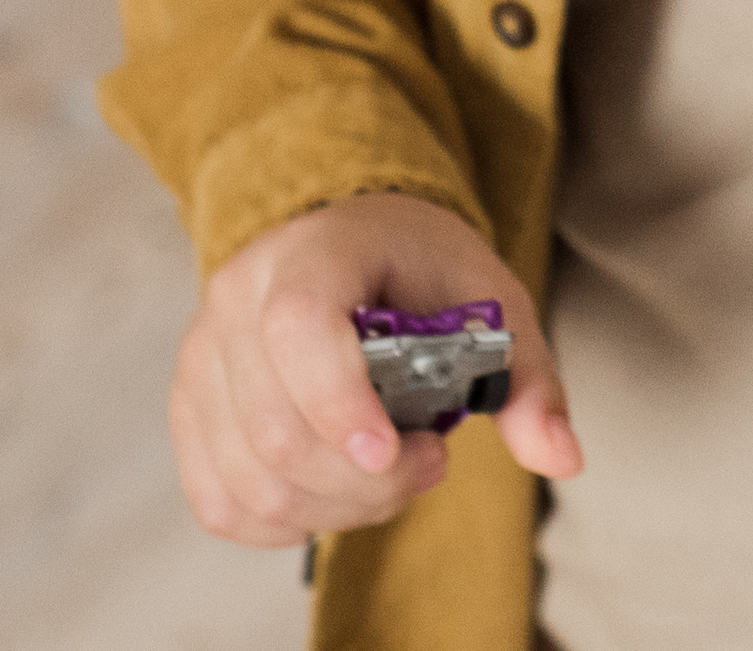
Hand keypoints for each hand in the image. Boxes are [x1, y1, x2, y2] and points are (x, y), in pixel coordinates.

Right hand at [170, 190, 581, 548]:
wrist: (347, 232)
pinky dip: (283, 521)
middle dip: (366, 479)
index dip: (341, 404)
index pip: (299, 331)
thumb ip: (525, 376)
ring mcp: (202, 358)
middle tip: (430, 463)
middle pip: (278, 428)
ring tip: (391, 476)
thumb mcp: (488, 295)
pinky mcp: (189, 410)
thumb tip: (564, 457)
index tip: (397, 453)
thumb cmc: (418, 263)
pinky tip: (336, 495)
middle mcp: (238, 302)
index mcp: (313, 254)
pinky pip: (221, 501)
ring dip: (333, 507)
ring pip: (250, 478)